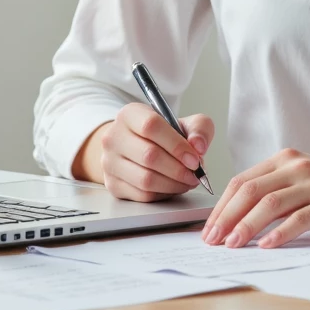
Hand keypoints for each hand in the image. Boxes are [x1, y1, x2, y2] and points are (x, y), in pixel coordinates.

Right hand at [73, 105, 214, 200]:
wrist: (137, 147)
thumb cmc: (163, 135)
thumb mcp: (185, 123)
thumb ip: (199, 129)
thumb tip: (198, 146)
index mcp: (130, 114)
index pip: (151, 126)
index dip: (176, 145)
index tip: (195, 158)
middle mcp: (114, 136)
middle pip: (149, 156)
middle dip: (178, 169)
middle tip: (195, 174)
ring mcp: (110, 162)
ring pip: (145, 179)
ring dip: (173, 184)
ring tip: (187, 181)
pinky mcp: (112, 184)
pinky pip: (142, 195)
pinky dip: (163, 194)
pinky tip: (173, 186)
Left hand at [201, 148, 309, 248]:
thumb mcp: (308, 181)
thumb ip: (279, 191)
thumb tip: (242, 218)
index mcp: (286, 159)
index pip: (241, 181)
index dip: (220, 207)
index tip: (208, 230)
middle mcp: (297, 166)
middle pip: (249, 191)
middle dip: (225, 218)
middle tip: (211, 241)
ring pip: (269, 203)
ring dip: (246, 226)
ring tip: (232, 246)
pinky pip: (300, 218)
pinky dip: (280, 233)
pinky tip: (267, 246)